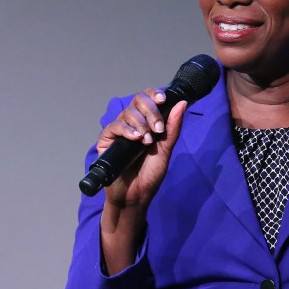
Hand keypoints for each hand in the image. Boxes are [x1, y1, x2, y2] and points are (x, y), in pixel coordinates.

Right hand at [97, 89, 186, 209]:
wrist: (136, 194)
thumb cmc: (150, 174)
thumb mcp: (166, 149)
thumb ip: (173, 127)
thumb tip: (182, 103)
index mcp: (147, 122)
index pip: (148, 98)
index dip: (154, 94)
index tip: (162, 99)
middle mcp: (133, 123)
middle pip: (138, 101)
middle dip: (151, 111)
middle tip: (158, 129)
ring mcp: (119, 131)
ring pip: (127, 113)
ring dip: (141, 124)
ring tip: (147, 141)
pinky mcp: (106, 140)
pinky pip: (114, 126)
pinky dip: (127, 130)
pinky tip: (136, 138)